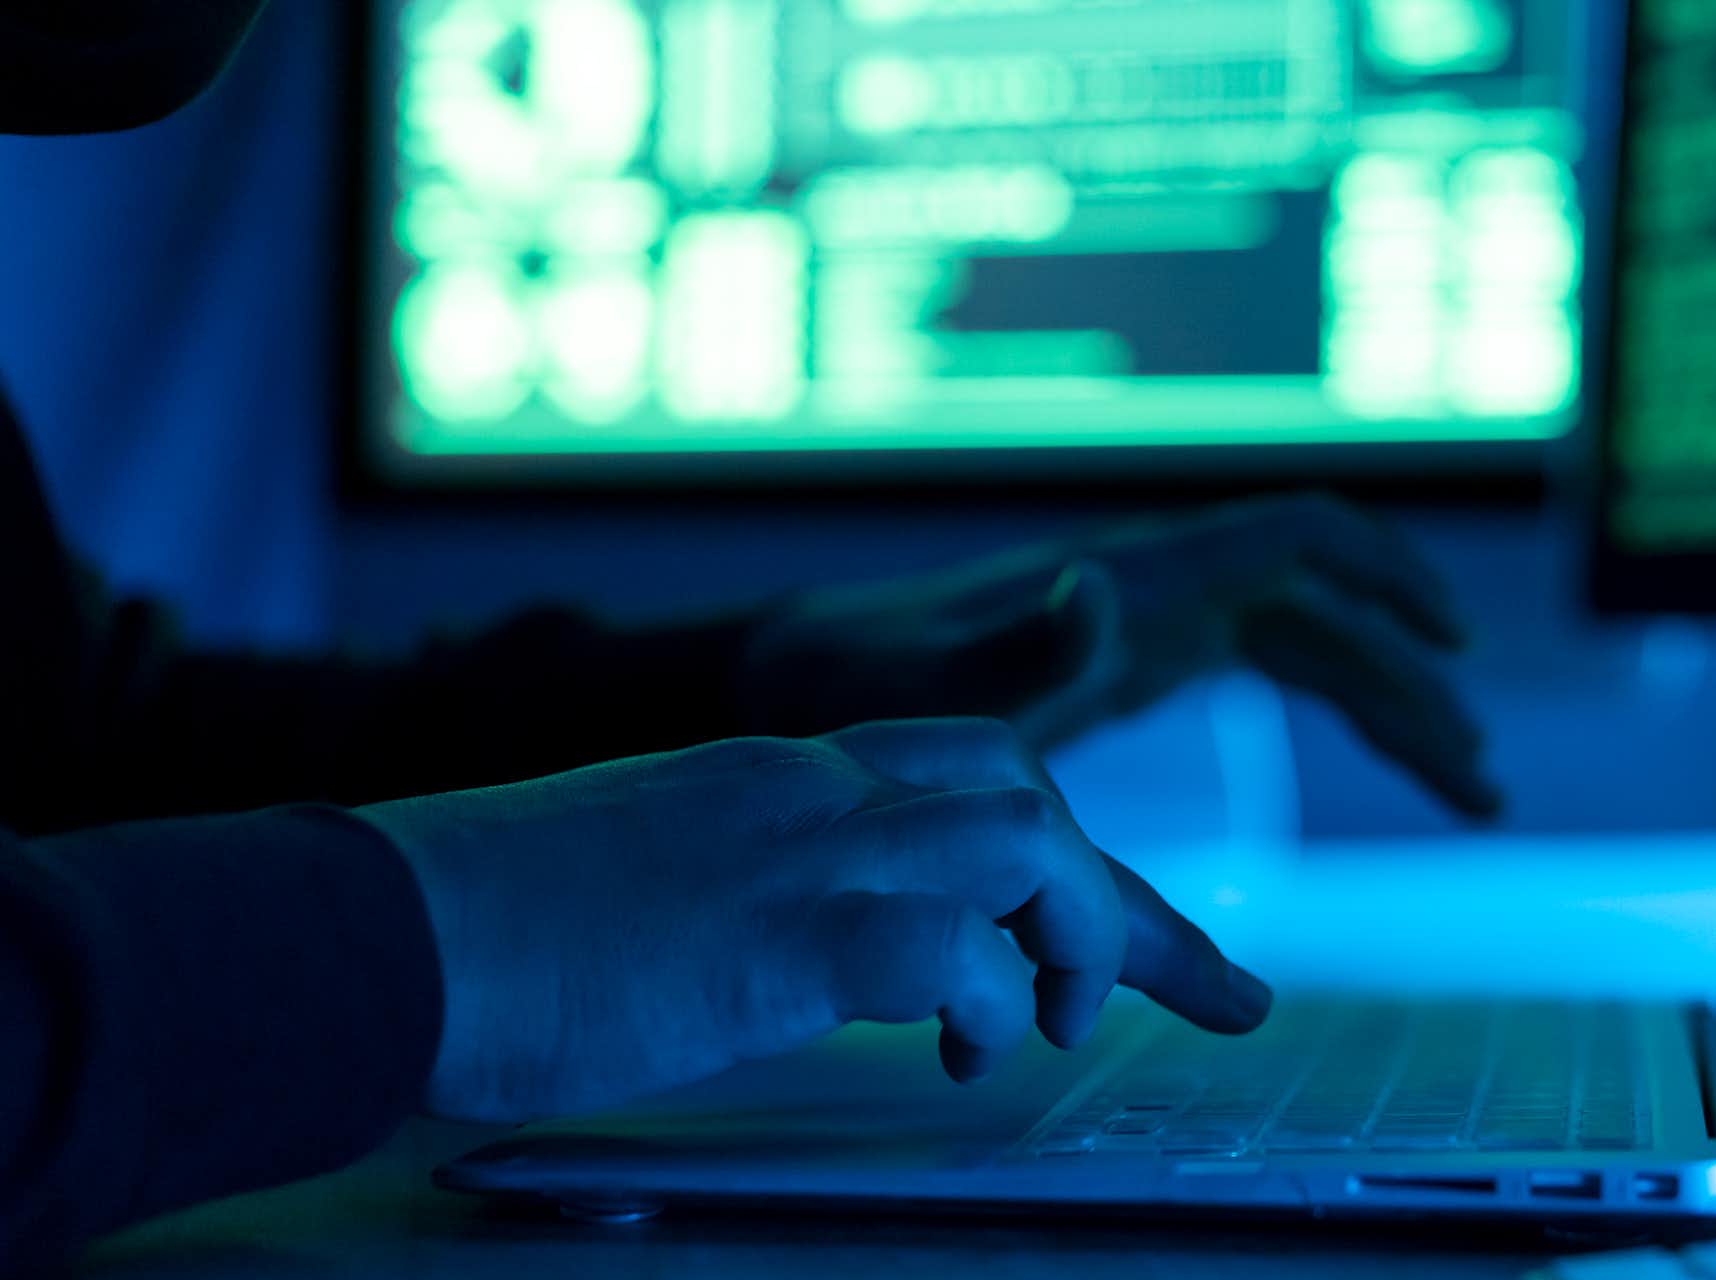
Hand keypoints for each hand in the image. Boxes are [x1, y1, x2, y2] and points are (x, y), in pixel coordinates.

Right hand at [356, 718, 1269, 1123]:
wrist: (368, 929)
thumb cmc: (488, 932)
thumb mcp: (658, 886)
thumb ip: (765, 894)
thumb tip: (849, 962)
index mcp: (780, 777)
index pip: (974, 773)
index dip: (1082, 851)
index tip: (1158, 930)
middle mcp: (806, 790)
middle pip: (1030, 791)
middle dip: (1128, 893)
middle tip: (1204, 986)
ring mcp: (791, 850)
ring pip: (1022, 834)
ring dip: (1077, 928)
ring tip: (1054, 1022)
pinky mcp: (765, 933)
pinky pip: (940, 946)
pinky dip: (986, 997)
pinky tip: (970, 1049)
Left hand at [740, 493, 1500, 816]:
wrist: (794, 679)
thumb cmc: (856, 685)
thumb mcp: (932, 685)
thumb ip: (1020, 645)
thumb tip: (1103, 583)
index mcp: (1136, 578)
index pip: (1296, 539)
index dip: (1389, 576)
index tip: (1454, 646)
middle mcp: (1160, 583)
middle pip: (1330, 611)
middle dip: (1412, 687)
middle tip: (1480, 788)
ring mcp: (1154, 617)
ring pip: (1315, 645)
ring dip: (1394, 708)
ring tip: (1468, 790)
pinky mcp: (1139, 655)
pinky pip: (1274, 665)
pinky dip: (1336, 706)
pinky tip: (1379, 752)